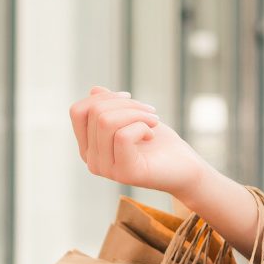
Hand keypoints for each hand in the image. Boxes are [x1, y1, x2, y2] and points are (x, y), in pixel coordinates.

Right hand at [69, 86, 207, 198]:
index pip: (78, 111)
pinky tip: (152, 135)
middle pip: (96, 113)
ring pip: (106, 121)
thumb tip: (95, 90)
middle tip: (150, 112)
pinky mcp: (124, 174)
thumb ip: (112, 107)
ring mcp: (106, 169)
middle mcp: (91, 160)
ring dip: (137, 113)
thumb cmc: (160, 143)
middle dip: (128, 103)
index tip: (129, 97)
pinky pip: (122, 136)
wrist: (186, 168)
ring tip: (154, 121)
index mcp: (89, 146)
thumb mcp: (134, 118)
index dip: (104, 97)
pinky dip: (142, 127)